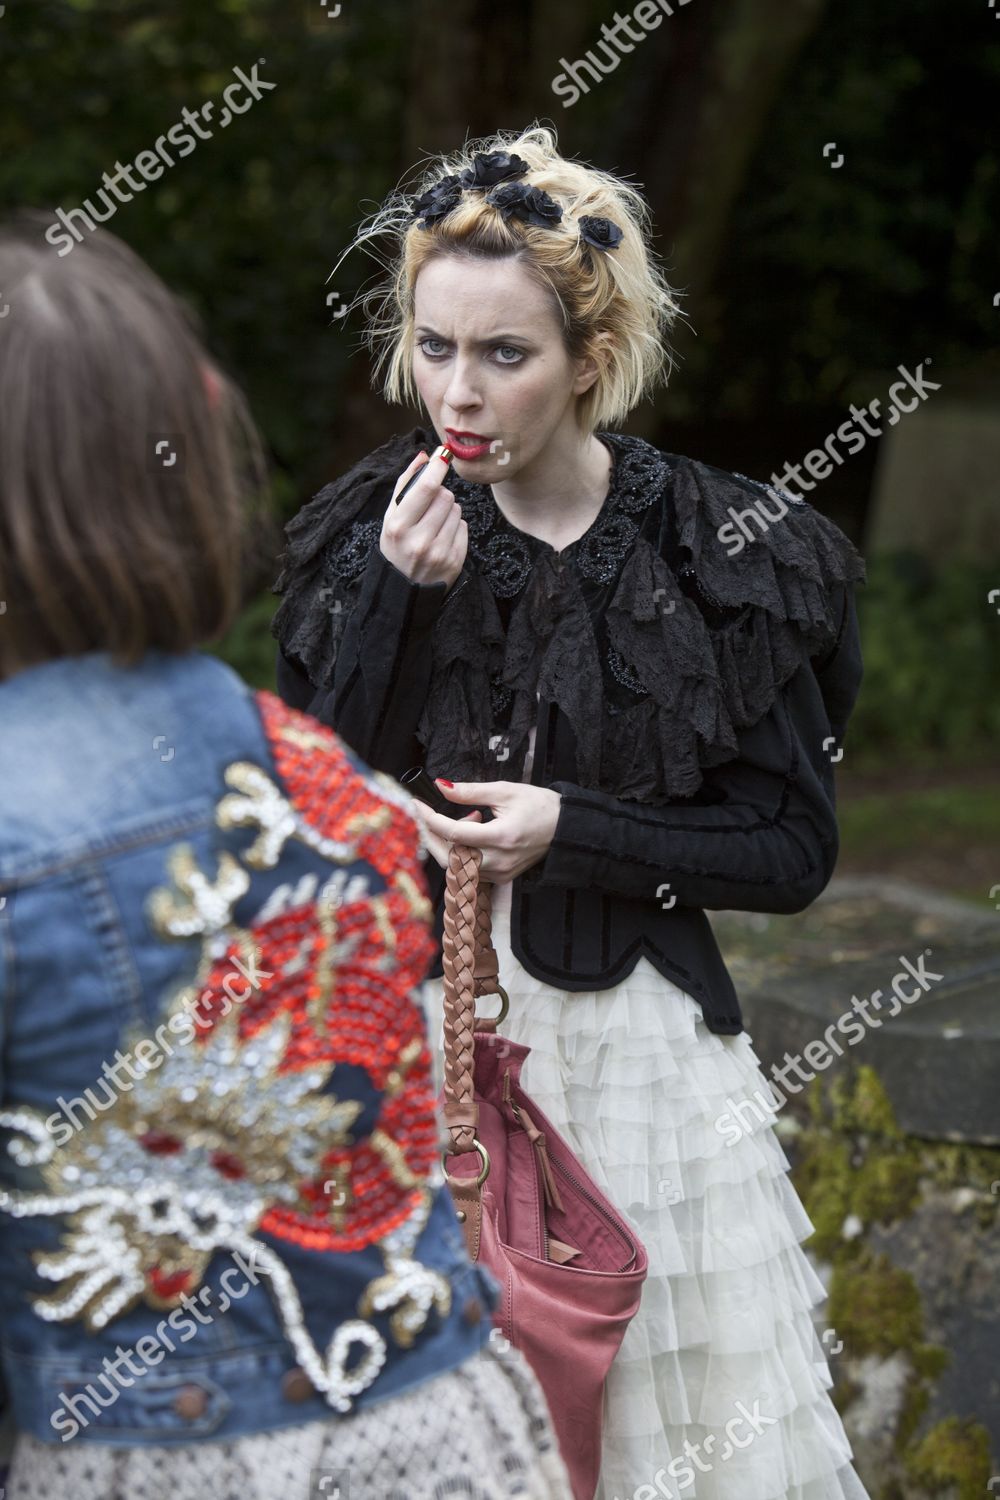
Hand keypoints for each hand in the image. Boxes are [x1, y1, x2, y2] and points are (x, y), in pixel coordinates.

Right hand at [380, 448, 468, 588]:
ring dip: (448, 512)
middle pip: (445, 497)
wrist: (404, 590)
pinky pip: (464, 527)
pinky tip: (442, 539)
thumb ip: (405, 484)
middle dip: (440, 496)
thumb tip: (424, 456)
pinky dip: (455, 527)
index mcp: (399, 526)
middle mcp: (419, 540)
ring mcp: (439, 553)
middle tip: (428, 509)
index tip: (444, 453)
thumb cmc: (396, 546)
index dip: (438, 467)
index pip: (425, 488)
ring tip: (434, 526)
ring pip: (457, 510)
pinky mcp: (455, 561)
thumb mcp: (391, 517)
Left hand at [412, 780, 561, 880]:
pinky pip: (470, 868)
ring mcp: (499, 873)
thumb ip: (470, 792)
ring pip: (457, 865)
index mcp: (501, 837)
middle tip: (425, 814)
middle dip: (430, 835)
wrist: (565, 829)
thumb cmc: (540, 806)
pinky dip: (463, 850)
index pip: (454, 833)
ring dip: (449, 842)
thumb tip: (442, 787)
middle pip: (448, 856)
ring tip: (468, 818)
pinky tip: (476, 831)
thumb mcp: (505, 791)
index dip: (430, 819)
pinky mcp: (500, 878)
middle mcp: (498, 861)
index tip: (417, 804)